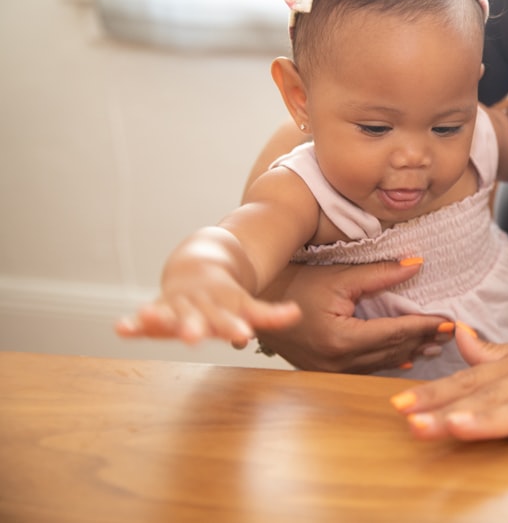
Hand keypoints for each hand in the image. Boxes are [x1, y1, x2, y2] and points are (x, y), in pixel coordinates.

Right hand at [114, 266, 301, 344]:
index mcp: (222, 305)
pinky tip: (120, 329)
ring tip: (149, 319)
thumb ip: (269, 314)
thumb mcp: (246, 304)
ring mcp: (176, 306)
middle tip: (193, 336)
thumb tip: (296, 313)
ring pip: (168, 314)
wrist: (199, 263)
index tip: (245, 335)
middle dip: (194, 326)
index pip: (231, 317)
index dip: (236, 325)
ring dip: (159, 319)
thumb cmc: (225, 295)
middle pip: (197, 317)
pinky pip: (144, 319)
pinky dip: (133, 324)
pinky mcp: (158, 309)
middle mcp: (198, 305)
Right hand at [252, 260, 453, 372]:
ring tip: (437, 345)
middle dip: (424, 340)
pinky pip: (366, 369)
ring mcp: (332, 371)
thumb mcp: (340, 276)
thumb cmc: (296, 285)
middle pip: (392, 351)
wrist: (260, 304)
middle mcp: (339, 362)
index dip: (425, 326)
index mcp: (343, 339)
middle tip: (453, 333)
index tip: (450, 321)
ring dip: (411, 353)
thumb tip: (417, 265)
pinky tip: (407, 359)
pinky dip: (389, 361)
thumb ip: (380, 274)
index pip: (396, 332)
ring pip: (382, 364)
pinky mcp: (327, 372)